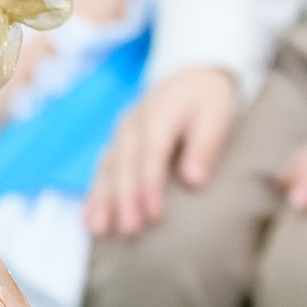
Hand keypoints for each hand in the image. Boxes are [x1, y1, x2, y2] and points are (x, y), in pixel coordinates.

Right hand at [86, 67, 242, 237]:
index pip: (151, 155)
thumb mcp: (216, 115)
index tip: (154, 216)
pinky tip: (91, 218)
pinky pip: (101, 170)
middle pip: (125, 165)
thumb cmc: (207, 100)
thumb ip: (205, 145)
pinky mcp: (117, 142)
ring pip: (107, 169)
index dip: (150, 186)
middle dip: (124, 199)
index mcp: (158, 116)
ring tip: (99, 229)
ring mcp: (121, 133)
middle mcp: (132, 125)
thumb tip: (194, 180)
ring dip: (102, 199)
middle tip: (129, 230)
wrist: (190, 75)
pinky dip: (95, 194)